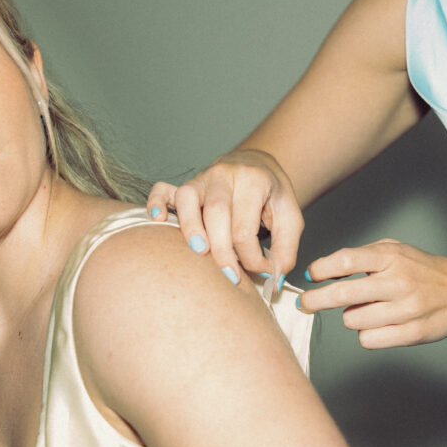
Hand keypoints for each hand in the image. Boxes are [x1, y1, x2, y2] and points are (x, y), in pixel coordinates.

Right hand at [147, 149, 303, 281]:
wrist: (256, 166)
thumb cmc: (271, 197)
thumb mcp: (290, 218)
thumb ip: (286, 249)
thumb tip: (274, 280)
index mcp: (254, 181)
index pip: (245, 227)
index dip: (252, 257)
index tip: (262, 271)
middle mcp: (224, 175)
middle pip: (216, 214)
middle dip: (221, 251)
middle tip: (230, 276)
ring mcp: (201, 178)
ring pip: (187, 199)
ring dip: (190, 228)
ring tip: (199, 252)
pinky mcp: (184, 185)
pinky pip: (162, 189)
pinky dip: (156, 203)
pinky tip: (157, 220)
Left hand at [300, 239, 446, 348]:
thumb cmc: (423, 271)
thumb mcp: (395, 251)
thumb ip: (361, 258)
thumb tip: (321, 272)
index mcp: (392, 257)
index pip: (346, 261)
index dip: (322, 269)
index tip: (310, 276)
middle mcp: (399, 282)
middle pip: (342, 294)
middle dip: (315, 300)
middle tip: (304, 304)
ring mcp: (406, 310)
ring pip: (352, 320)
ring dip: (353, 317)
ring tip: (369, 309)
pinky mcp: (411, 334)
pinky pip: (368, 339)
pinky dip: (368, 334)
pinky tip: (381, 324)